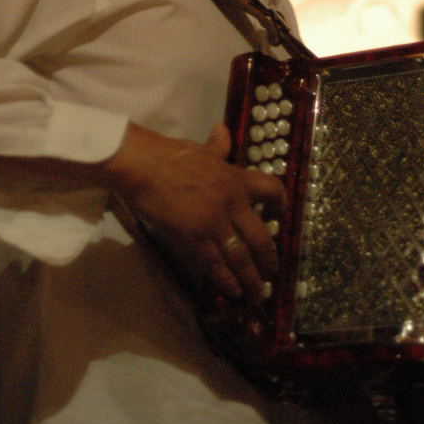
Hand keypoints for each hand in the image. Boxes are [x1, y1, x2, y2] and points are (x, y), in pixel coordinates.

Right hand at [105, 121, 284, 304]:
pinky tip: (232, 291)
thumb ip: (216, 146)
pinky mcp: (195, 237)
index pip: (272, 190)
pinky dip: (226, 280)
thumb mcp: (200, 148)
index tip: (280, 218)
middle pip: (261, 236)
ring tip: (256, 293)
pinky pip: (216, 264)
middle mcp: (232, 201)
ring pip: (242, 256)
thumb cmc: (168, 154)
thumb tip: (222, 130)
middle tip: (271, 274)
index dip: (281, 206)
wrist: (142, 164)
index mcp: (235, 177)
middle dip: (269, 260)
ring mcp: (214, 221)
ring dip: (251, 279)